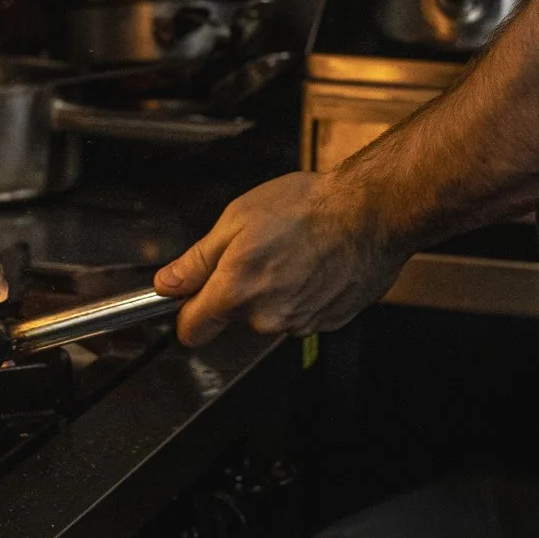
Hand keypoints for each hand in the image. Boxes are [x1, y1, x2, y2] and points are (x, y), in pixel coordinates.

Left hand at [153, 171, 406, 347]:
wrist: (371, 212)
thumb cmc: (310, 208)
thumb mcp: (237, 219)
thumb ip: (198, 260)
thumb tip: (168, 282)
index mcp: (237, 290)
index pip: (191, 329)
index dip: (186, 311)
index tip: (191, 295)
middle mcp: (266, 317)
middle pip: (235, 317)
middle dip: (238, 290)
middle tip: (259, 249)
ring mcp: (300, 323)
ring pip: (270, 315)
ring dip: (274, 290)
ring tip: (294, 251)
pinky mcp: (328, 322)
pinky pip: (302, 313)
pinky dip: (304, 293)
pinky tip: (315, 263)